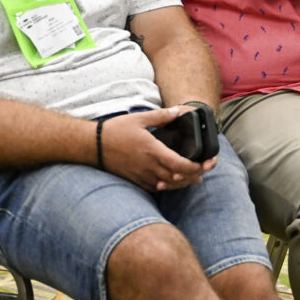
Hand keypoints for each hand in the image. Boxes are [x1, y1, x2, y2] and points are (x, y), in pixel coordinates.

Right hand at [98, 107, 213, 192]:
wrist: (93, 146)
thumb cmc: (115, 131)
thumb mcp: (139, 119)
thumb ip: (161, 116)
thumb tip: (178, 111)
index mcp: (153, 151)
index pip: (180, 165)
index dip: (196, 167)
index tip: (206, 164)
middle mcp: (149, 167)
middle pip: (178, 178)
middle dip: (194, 175)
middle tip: (205, 170)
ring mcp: (142, 176)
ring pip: (168, 185)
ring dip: (183, 183)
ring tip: (195, 178)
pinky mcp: (135, 180)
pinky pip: (155, 188)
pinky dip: (168, 186)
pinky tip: (174, 182)